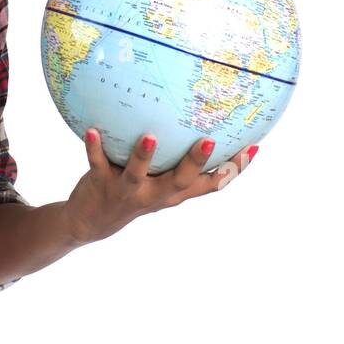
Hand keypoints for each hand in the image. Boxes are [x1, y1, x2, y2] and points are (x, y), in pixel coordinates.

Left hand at [63, 128, 258, 245]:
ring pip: (138, 175)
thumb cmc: (134, 191)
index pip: (210, 184)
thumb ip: (180, 161)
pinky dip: (94, 147)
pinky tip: (92, 129)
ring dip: (143, 157)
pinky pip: (97, 163)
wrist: (91, 221)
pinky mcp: (101, 183)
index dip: (233, 170)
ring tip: (149, 138)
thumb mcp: (161, 183)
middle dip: (195, 162)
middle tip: (209, 141)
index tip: (252, 148)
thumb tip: (202, 122)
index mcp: (174, 193)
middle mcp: (155, 194)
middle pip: (179, 182)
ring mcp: (128, 190)